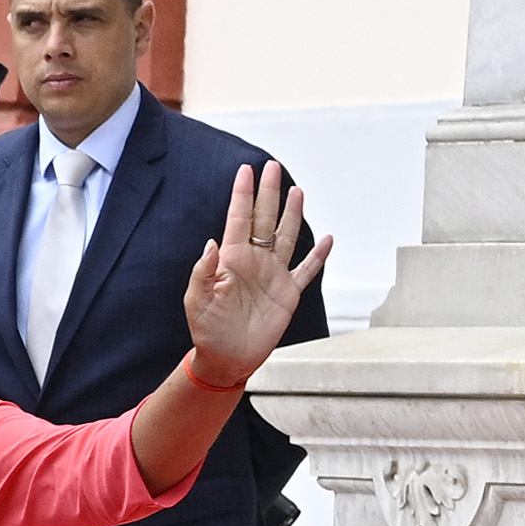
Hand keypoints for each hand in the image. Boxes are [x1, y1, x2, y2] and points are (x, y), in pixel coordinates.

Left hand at [185, 163, 330, 386]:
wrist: (227, 358)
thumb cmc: (207, 330)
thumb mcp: (196, 300)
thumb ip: (203, 271)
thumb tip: (212, 242)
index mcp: (231, 260)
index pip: (238, 219)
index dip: (242, 195)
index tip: (245, 171)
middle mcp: (254, 262)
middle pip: (264, 220)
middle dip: (268, 194)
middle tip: (271, 167)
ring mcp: (273, 275)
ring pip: (287, 237)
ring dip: (293, 215)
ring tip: (297, 191)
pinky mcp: (288, 293)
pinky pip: (307, 270)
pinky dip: (318, 256)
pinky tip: (328, 239)